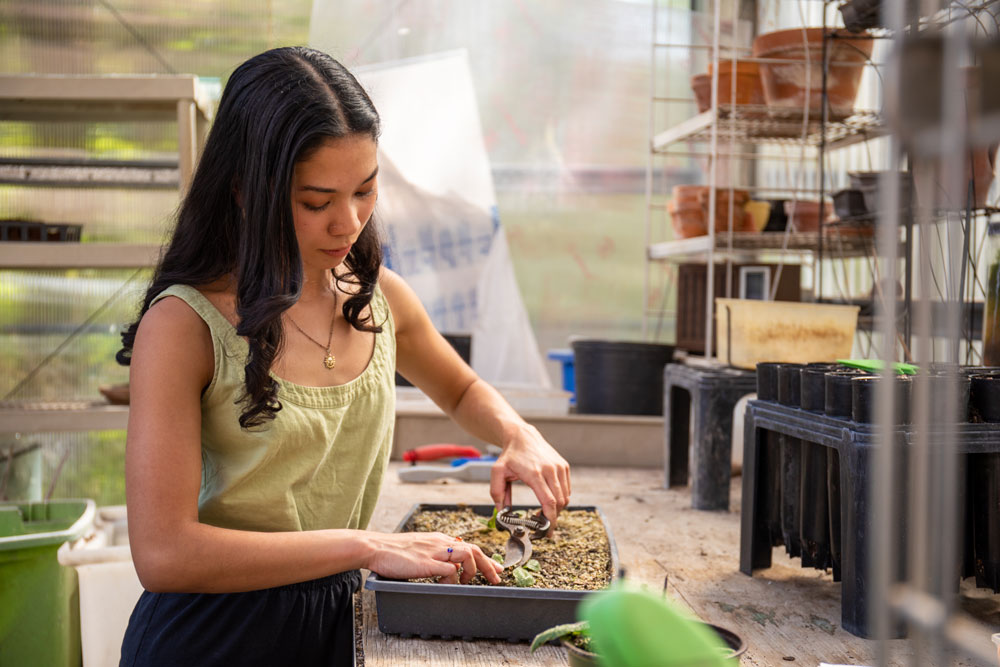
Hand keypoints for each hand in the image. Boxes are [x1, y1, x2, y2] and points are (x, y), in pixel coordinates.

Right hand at [364, 531, 502, 584]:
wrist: (376, 547)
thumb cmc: (393, 551)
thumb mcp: (420, 549)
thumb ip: (437, 555)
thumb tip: (451, 567)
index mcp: (439, 539)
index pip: (469, 546)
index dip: (485, 558)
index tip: (495, 568)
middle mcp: (440, 543)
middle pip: (474, 549)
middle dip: (489, 565)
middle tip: (497, 577)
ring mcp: (434, 552)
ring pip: (467, 555)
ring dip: (471, 571)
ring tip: (465, 582)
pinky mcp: (427, 562)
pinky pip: (450, 569)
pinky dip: (453, 577)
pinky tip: (446, 582)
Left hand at [489, 423, 570, 529]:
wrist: (523, 437)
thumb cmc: (510, 456)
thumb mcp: (497, 473)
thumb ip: (497, 493)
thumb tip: (501, 513)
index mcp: (535, 473)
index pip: (549, 501)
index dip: (550, 519)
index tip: (546, 531)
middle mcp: (551, 470)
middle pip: (560, 502)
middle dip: (553, 518)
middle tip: (542, 526)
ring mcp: (560, 467)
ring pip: (565, 497)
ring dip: (557, 509)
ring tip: (544, 514)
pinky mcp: (564, 466)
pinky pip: (567, 489)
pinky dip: (561, 499)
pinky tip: (549, 501)